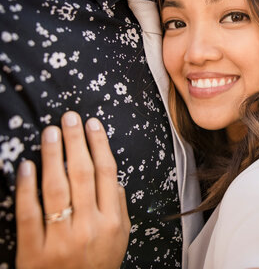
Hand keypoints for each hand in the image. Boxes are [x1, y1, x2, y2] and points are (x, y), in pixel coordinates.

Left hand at [15, 112, 129, 268]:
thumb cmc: (97, 265)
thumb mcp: (120, 238)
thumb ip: (118, 207)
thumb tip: (111, 177)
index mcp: (112, 222)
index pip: (106, 173)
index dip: (99, 145)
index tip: (92, 124)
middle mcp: (89, 227)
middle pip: (82, 174)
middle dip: (76, 141)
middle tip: (69, 117)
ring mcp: (61, 239)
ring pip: (56, 188)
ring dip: (52, 156)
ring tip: (49, 133)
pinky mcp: (34, 252)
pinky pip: (29, 213)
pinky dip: (26, 187)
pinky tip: (25, 166)